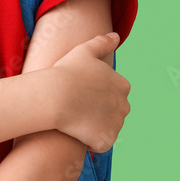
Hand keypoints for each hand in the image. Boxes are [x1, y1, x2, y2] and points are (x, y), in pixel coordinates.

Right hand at [51, 33, 129, 151]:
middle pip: (114, 111)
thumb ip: (102, 42)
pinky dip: (92, 141)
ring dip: (96, 126)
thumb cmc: (67, 71)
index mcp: (123, 85)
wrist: (54, 96)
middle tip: (79, 107)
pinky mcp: (106, 141)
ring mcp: (116, 125)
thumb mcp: (84, 50)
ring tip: (76, 120)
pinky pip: (101, 143)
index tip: (83, 92)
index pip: (116, 92)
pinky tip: (77, 133)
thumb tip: (116, 36)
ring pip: (108, 127)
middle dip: (100, 111)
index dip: (98, 93)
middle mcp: (124, 106)